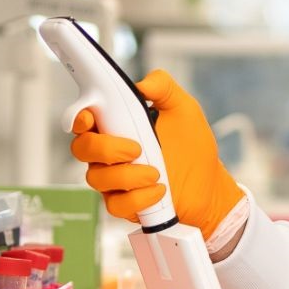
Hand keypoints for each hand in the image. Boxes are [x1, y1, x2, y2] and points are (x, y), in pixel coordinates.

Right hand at [68, 70, 243, 240]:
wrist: (209, 185)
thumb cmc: (192, 147)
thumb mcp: (184, 109)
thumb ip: (164, 88)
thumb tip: (144, 84)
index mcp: (117, 126)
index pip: (84, 120)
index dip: (79, 117)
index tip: (89, 117)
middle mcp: (110, 153)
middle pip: (82, 149)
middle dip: (105, 148)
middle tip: (136, 149)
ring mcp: (114, 180)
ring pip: (97, 178)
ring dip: (127, 176)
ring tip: (157, 173)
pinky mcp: (125, 204)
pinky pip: (116, 205)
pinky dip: (139, 197)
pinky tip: (159, 191)